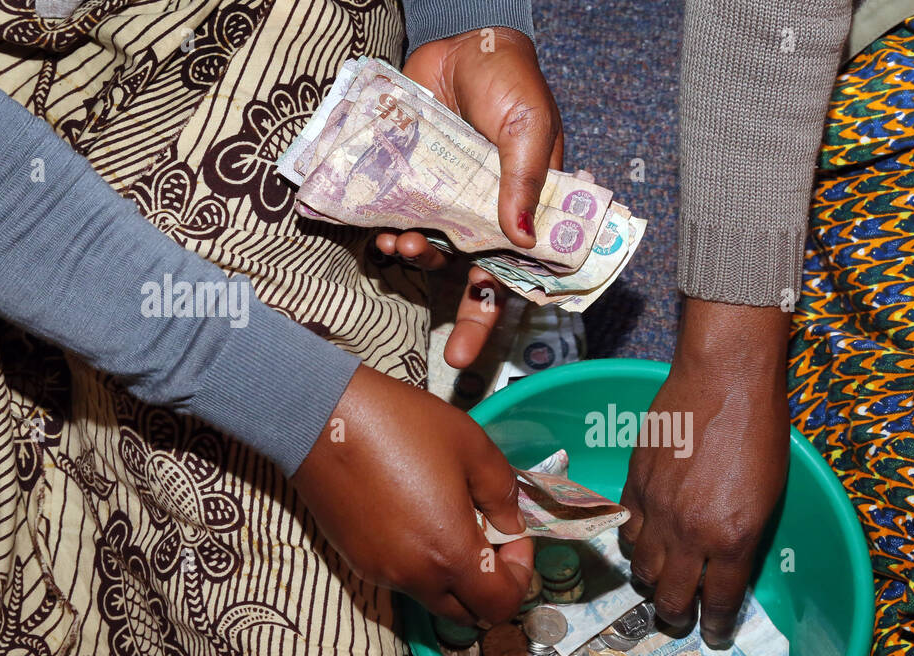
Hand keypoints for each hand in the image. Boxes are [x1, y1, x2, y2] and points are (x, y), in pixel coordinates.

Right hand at [292, 364, 533, 622]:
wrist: (320, 416)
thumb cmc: (402, 426)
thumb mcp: (473, 447)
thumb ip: (503, 494)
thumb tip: (510, 525)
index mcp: (449, 553)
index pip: (500, 604)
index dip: (521, 576)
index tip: (515, 536)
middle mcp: (414, 576)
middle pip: (468, 612)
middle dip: (490, 583)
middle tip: (491, 536)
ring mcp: (380, 572)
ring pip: (434, 596)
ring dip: (455, 573)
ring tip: (451, 519)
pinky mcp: (355, 559)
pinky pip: (402, 577)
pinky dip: (423, 563)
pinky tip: (417, 516)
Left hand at [376, 27, 563, 368]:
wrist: (461, 41)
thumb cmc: (510, 81)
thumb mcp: (528, 128)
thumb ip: (524, 180)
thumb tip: (521, 238)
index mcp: (526, 210)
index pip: (523, 274)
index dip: (504, 312)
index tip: (482, 349)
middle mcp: (488, 215)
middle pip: (480, 280)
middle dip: (467, 320)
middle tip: (455, 357)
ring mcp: (449, 202)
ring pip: (435, 253)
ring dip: (420, 261)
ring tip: (405, 249)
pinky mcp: (414, 182)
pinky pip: (402, 219)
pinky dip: (391, 232)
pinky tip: (385, 231)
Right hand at [619, 300, 789, 646]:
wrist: (724, 377)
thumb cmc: (762, 430)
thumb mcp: (769, 495)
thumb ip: (745, 535)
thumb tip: (728, 563)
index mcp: (733, 538)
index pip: (721, 602)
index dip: (718, 626)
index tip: (716, 634)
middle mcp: (690, 534)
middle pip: (674, 597)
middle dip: (679, 616)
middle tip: (683, 617)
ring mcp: (657, 510)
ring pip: (643, 569)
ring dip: (653, 582)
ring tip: (662, 581)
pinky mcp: (634, 485)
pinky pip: (626, 531)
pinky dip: (635, 544)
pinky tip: (645, 541)